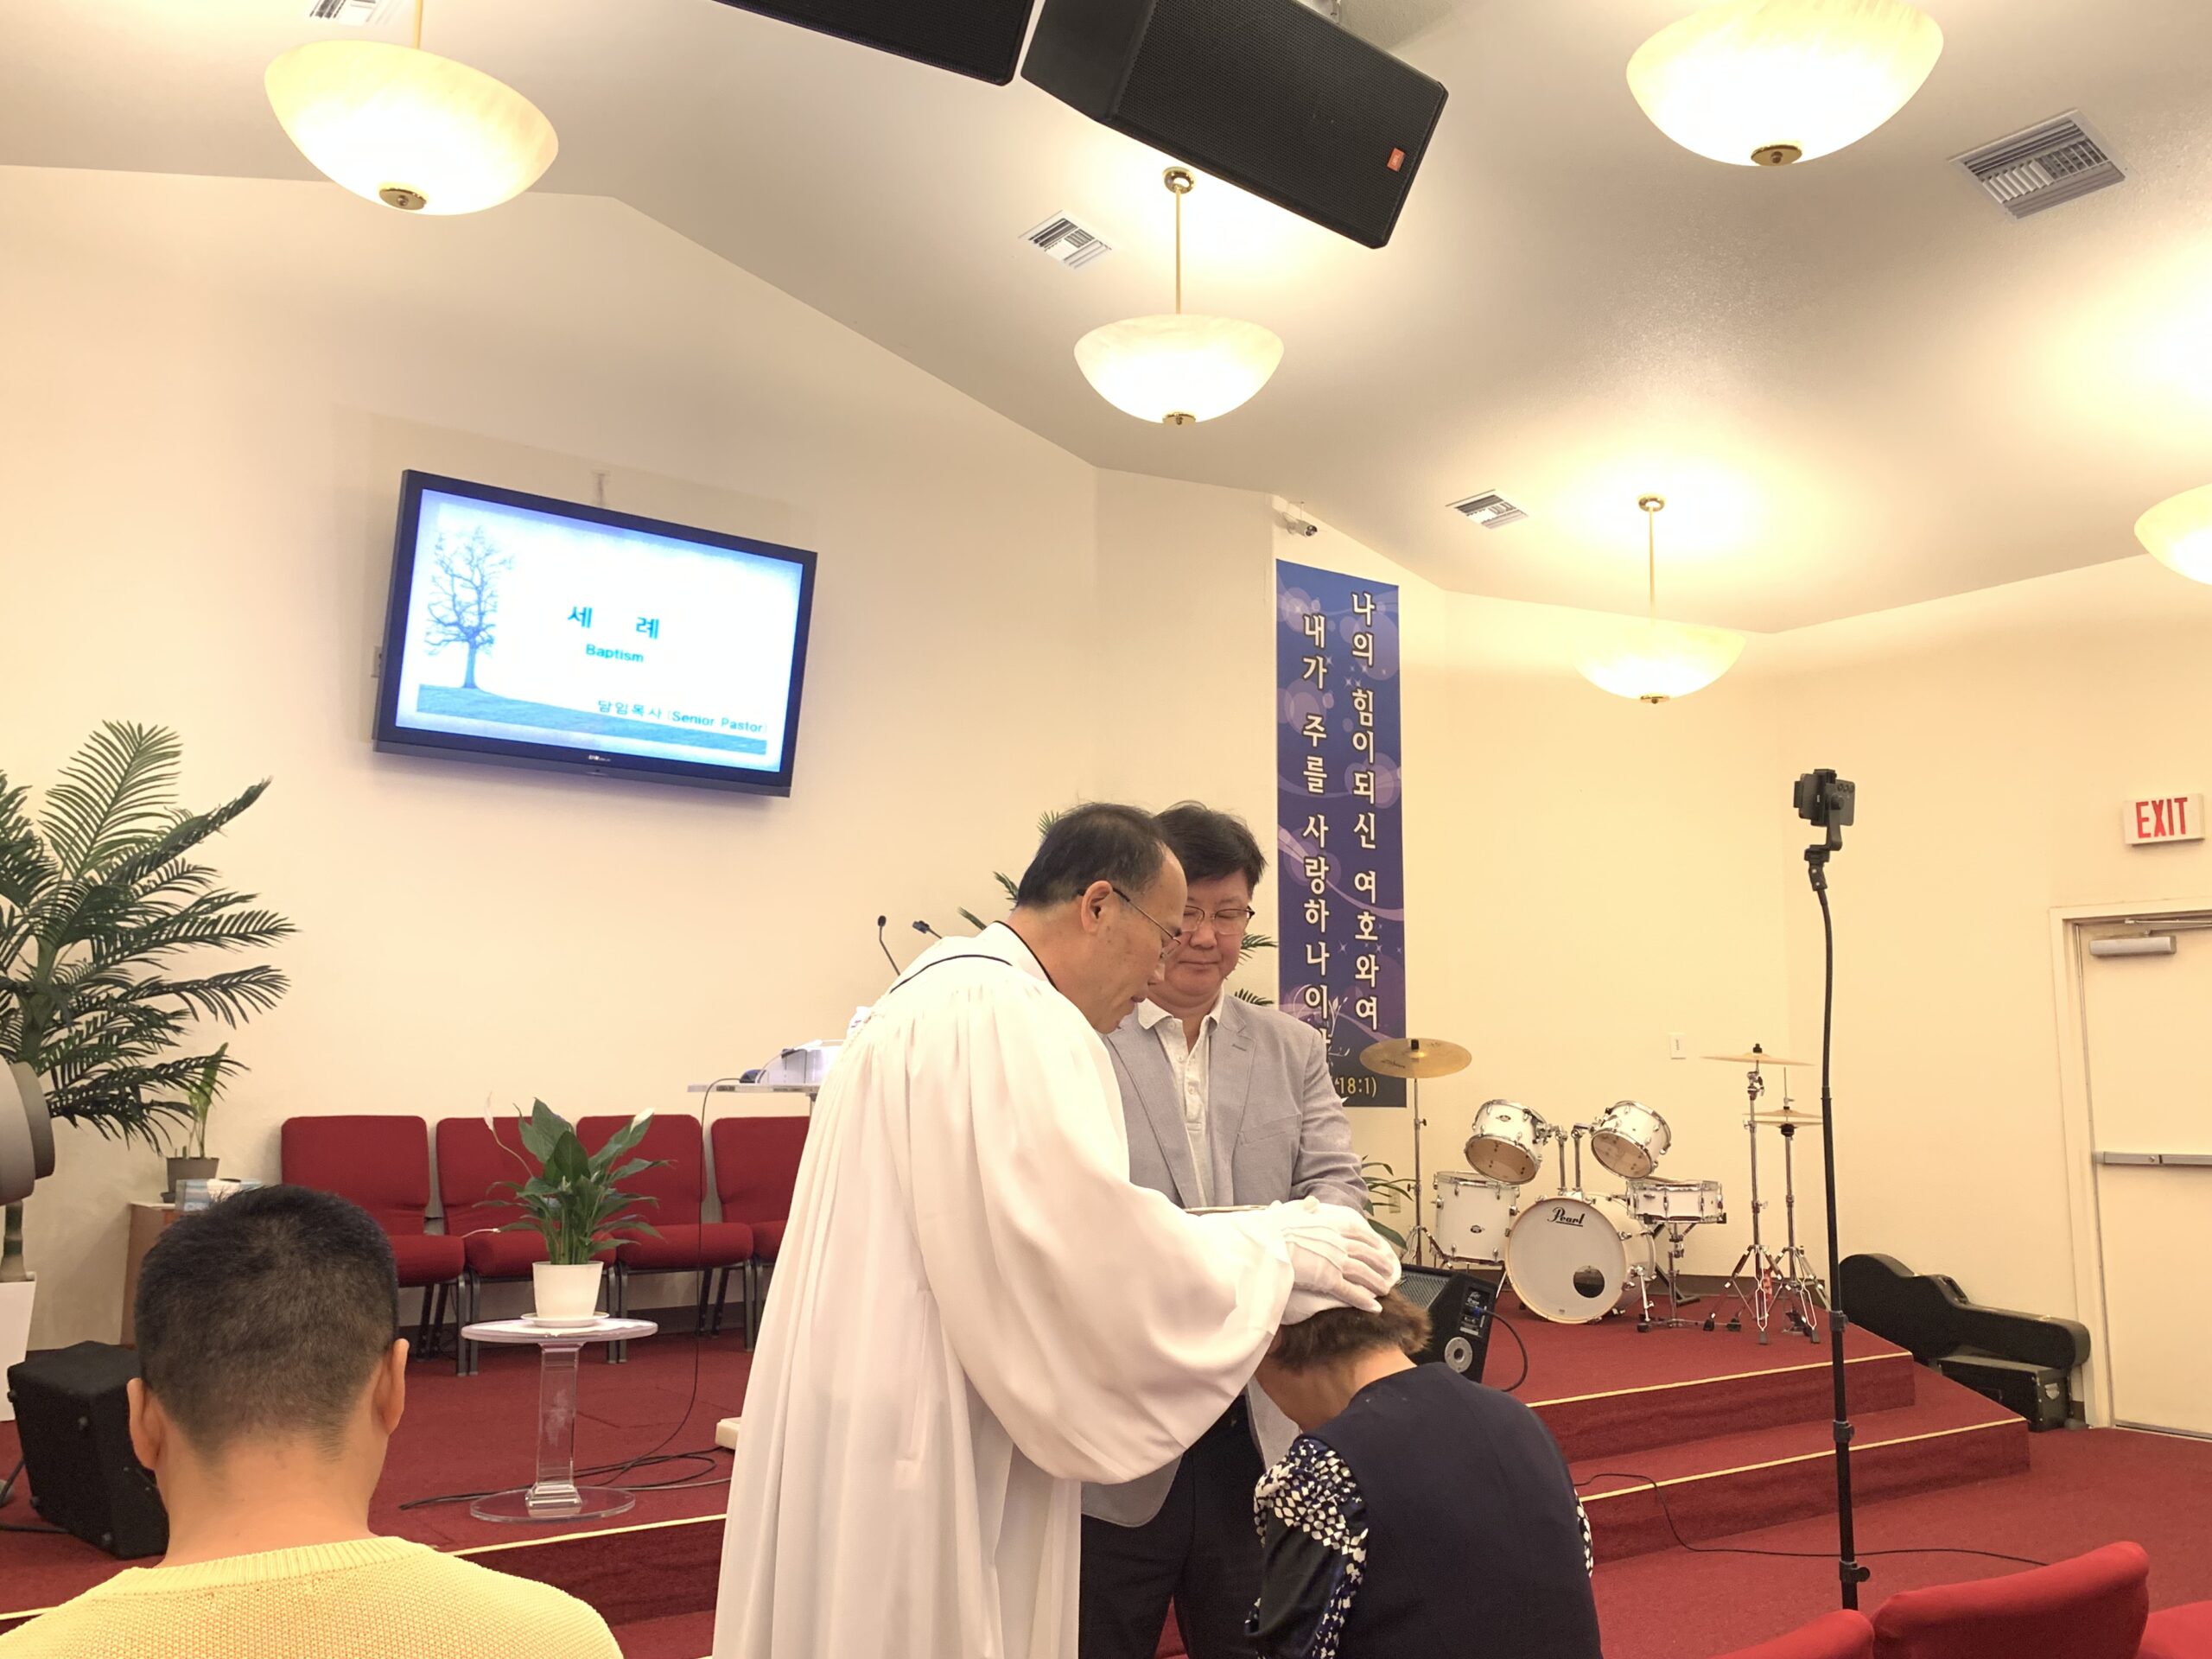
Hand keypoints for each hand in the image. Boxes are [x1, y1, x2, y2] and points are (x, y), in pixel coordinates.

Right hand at [1272, 1197, 1400, 1313]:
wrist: (1267, 1245)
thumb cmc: (1274, 1228)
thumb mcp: (1290, 1211)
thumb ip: (1304, 1207)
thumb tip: (1313, 1202)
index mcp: (1330, 1224)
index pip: (1357, 1232)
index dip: (1371, 1240)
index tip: (1379, 1245)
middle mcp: (1338, 1241)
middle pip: (1366, 1252)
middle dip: (1379, 1261)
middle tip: (1389, 1269)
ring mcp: (1336, 1260)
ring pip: (1363, 1272)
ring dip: (1376, 1282)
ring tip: (1385, 1289)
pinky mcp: (1329, 1279)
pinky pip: (1351, 1292)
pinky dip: (1364, 1300)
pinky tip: (1375, 1307)